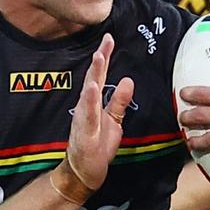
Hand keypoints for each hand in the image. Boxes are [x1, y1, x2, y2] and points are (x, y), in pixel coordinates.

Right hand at [67, 33, 134, 189]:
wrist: (82, 172)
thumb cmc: (96, 146)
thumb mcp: (114, 121)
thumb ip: (118, 101)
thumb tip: (127, 80)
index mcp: (93, 103)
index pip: (100, 75)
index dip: (105, 57)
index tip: (109, 38)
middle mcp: (86, 107)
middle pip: (93, 78)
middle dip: (100, 59)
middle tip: (106, 40)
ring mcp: (83, 119)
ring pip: (88, 94)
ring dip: (93, 75)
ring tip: (99, 57)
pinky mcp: (84, 134)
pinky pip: (87, 116)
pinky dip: (89, 102)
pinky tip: (91, 88)